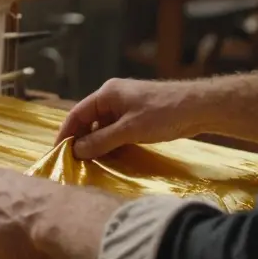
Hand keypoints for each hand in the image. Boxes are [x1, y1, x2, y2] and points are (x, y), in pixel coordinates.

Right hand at [56, 78, 204, 159]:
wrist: (200, 107)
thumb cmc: (163, 114)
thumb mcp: (129, 130)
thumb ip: (101, 141)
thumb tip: (76, 151)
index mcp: (107, 94)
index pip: (76, 114)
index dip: (65, 133)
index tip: (57, 153)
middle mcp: (113, 97)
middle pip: (88, 120)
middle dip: (80, 140)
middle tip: (73, 162)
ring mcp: (126, 106)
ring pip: (103, 127)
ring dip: (96, 144)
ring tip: (90, 164)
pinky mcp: (138, 115)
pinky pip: (116, 130)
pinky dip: (111, 143)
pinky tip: (110, 158)